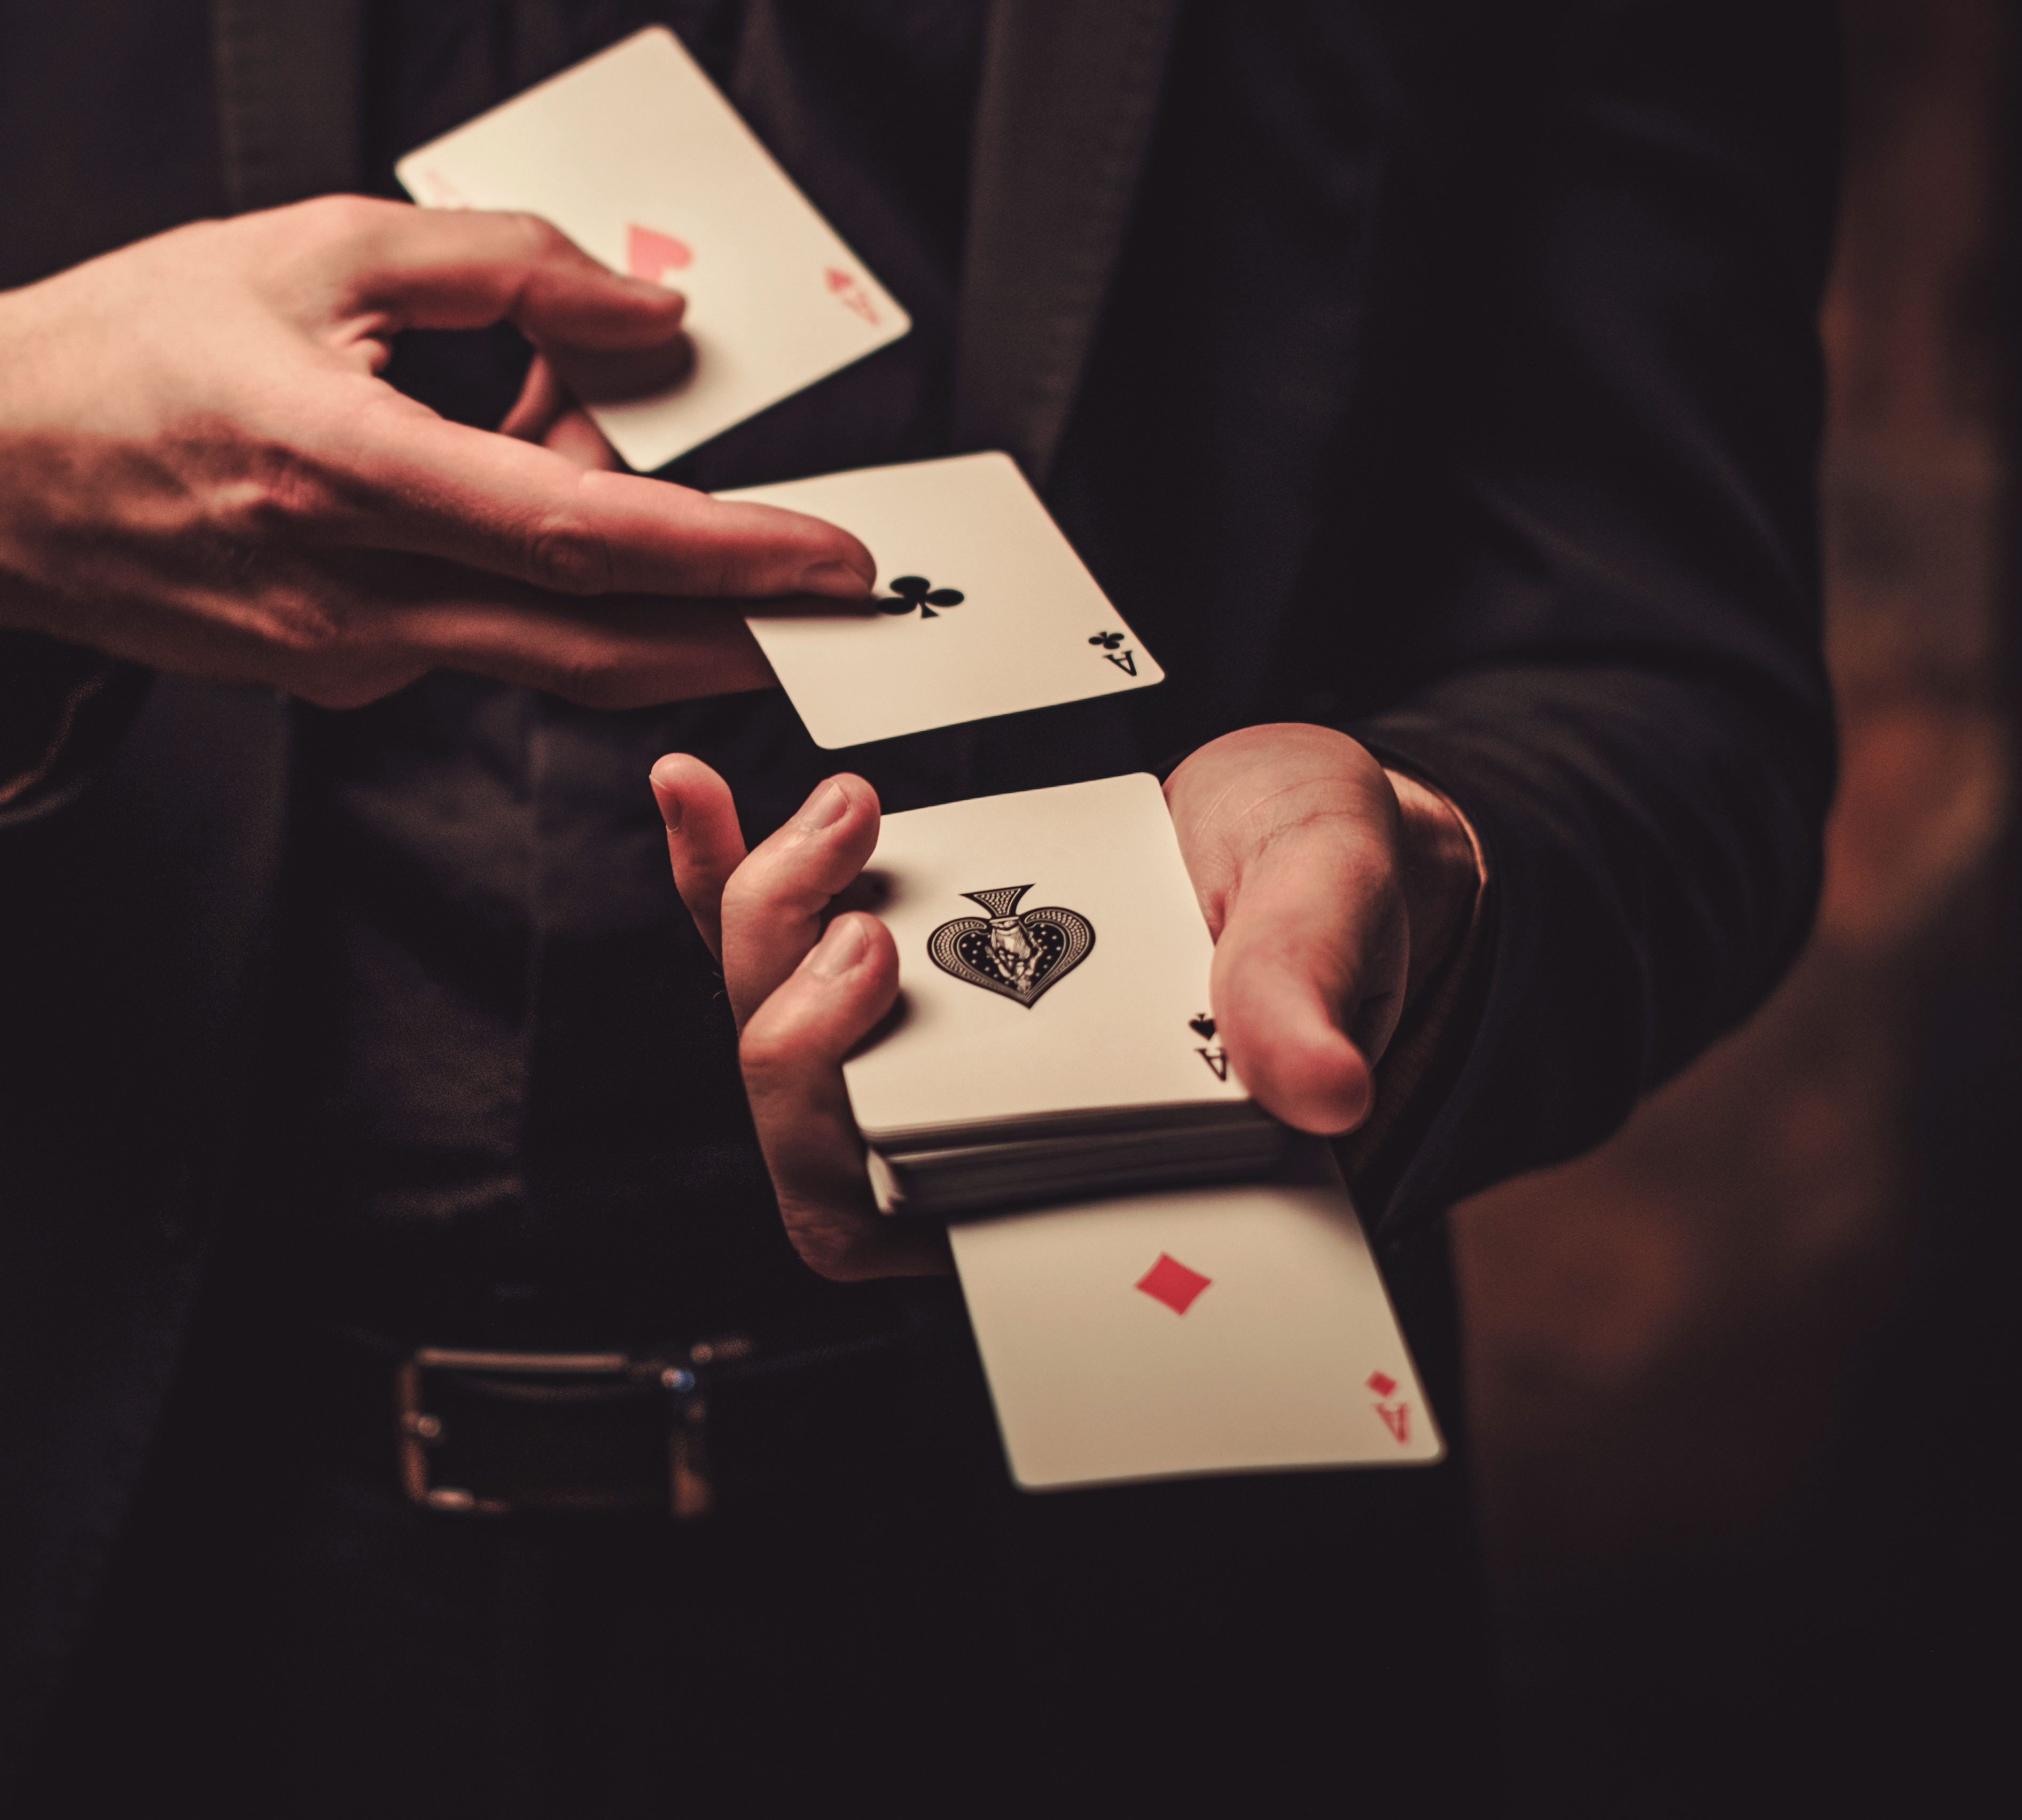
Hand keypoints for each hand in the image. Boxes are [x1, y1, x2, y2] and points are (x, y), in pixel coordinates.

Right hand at [0, 195, 874, 707]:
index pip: (575, 536)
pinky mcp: (320, 679)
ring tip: (587, 441)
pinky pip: (461, 632)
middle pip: (586, 642)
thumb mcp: (317, 248)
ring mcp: (329, 658)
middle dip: (730, 629)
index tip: (827, 562)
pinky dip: (517, 573)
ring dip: (610, 574)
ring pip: (529, 640)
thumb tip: (648, 313)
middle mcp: (340, 594)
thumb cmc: (129, 346)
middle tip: (830, 600)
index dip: (720, 555)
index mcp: (337, 469)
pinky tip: (485, 479)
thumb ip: (503, 269)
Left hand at [652, 725, 1478, 1282]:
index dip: (861, 1183)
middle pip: (824, 1148)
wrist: (1310, 831)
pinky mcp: (897, 955)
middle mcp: (991, 1136)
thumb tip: (1321, 1086)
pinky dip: (722, 872)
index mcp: (1096, 1175)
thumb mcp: (1335, 901)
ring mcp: (931, 1052)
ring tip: (835, 816)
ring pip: (781, 1044)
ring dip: (761, 932)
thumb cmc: (1335, 888)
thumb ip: (1311, 985)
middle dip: (798, 1040)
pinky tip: (686, 785)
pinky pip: (772, 942)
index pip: (932, 1237)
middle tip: (863, 923)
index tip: (871, 1053)